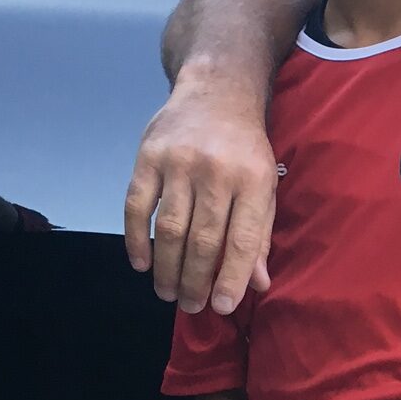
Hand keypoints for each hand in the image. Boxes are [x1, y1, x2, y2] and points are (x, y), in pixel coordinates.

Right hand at [124, 66, 276, 314]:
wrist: (217, 92)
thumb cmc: (245, 149)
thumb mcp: (264, 187)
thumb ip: (259, 235)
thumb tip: (257, 284)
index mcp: (252, 180)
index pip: (241, 240)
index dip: (230, 278)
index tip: (221, 307)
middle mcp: (215, 170)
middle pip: (203, 239)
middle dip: (195, 280)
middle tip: (190, 305)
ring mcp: (178, 162)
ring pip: (169, 228)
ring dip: (166, 267)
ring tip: (168, 293)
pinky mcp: (148, 156)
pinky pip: (136, 205)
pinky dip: (136, 238)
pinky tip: (141, 263)